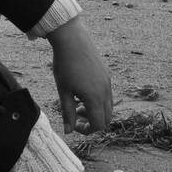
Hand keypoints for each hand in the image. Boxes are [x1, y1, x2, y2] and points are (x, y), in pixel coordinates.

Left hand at [47, 17, 112, 133]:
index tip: (74, 124)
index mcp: (94, 98)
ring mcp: (108, 82)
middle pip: (107, 118)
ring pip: (108, 106)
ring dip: (96, 111)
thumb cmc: (64, 65)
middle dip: (93, 122)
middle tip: (77, 114)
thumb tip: (68, 131)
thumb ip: (67, 113)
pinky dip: (98, 100)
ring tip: (78, 102)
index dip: (86, 130)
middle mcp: (105, 91)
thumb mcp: (63, 92)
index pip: (98, 125)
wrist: (72, 40)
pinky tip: (82, 90)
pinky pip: (107, 94)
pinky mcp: (106, 74)